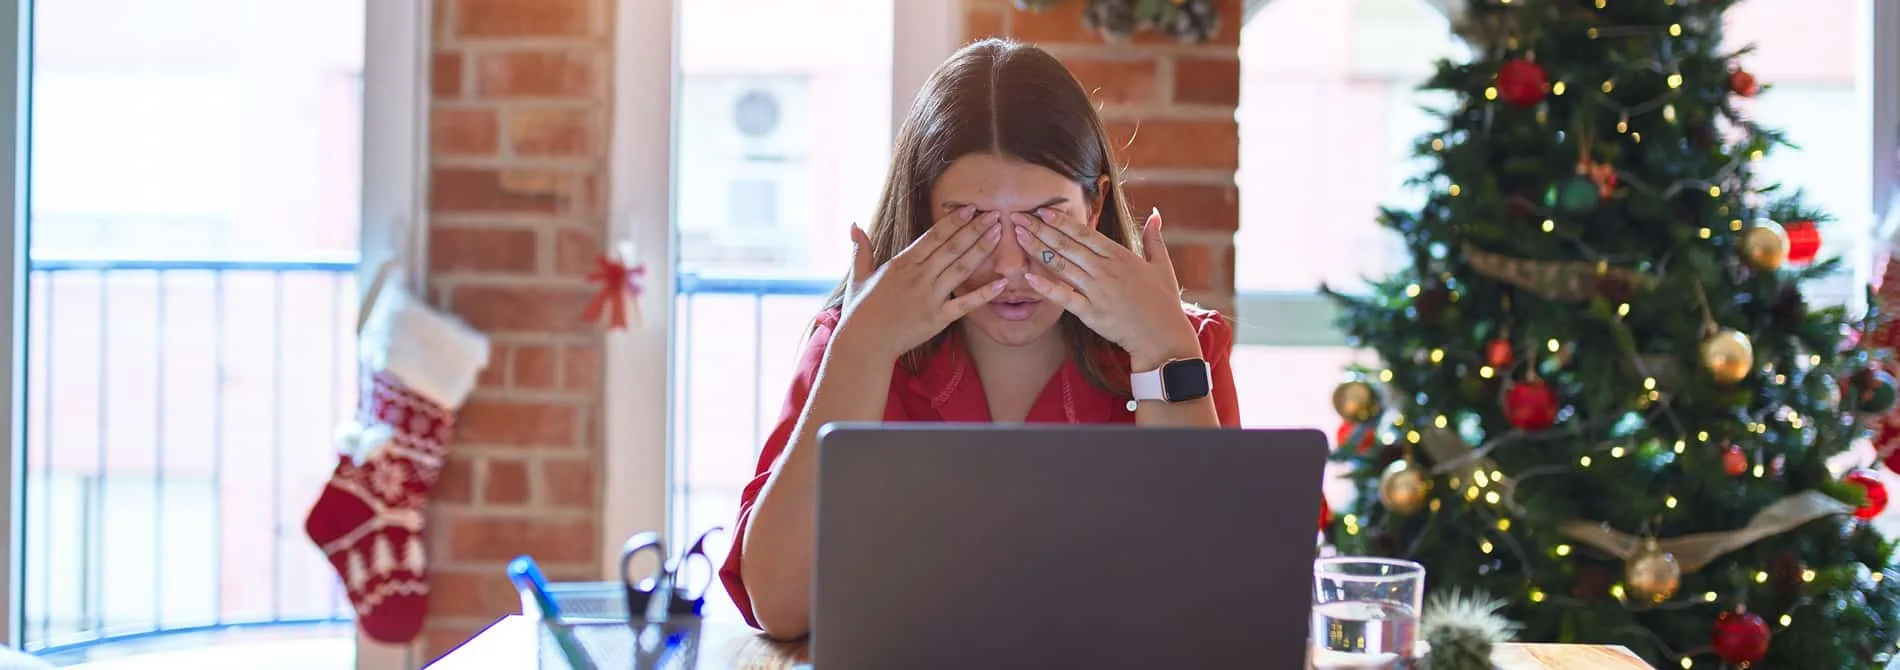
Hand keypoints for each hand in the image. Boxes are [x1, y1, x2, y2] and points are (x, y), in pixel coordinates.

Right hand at [834, 207, 1007, 361]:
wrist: (865, 343)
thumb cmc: (861, 310)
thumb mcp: (859, 276)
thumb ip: (861, 250)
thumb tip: (854, 225)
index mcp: (901, 264)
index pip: (933, 237)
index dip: (953, 222)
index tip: (970, 208)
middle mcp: (918, 277)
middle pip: (952, 248)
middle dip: (974, 229)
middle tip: (994, 214)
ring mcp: (929, 298)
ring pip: (961, 269)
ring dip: (981, 250)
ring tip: (998, 234)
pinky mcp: (937, 319)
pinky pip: (965, 304)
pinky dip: (983, 294)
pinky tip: (1001, 282)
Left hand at [1013, 207, 1200, 371]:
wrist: (1163, 336)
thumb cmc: (1164, 302)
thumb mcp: (1162, 265)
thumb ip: (1154, 238)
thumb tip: (1155, 214)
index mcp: (1120, 256)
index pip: (1085, 234)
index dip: (1062, 221)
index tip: (1042, 210)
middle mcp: (1106, 270)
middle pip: (1067, 246)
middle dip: (1040, 229)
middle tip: (1017, 217)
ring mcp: (1097, 291)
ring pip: (1062, 266)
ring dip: (1037, 250)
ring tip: (1017, 237)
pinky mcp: (1091, 313)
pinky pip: (1064, 298)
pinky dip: (1046, 287)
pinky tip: (1027, 277)